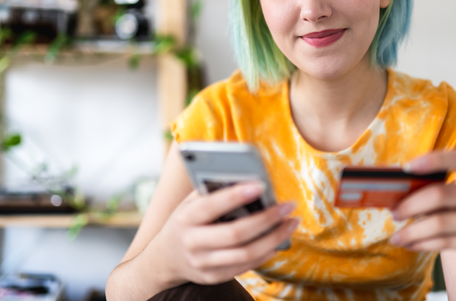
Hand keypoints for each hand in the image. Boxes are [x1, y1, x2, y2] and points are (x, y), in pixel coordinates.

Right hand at [147, 182, 298, 286]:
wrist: (164, 258)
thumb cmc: (186, 220)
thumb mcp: (190, 202)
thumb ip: (213, 191)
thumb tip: (248, 178)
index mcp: (185, 217)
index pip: (211, 206)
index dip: (236, 196)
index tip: (260, 185)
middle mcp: (192, 242)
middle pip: (235, 233)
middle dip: (266, 219)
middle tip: (288, 206)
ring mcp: (202, 263)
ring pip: (245, 254)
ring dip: (274, 238)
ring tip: (291, 223)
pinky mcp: (213, 277)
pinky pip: (246, 266)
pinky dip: (265, 252)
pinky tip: (278, 239)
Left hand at [390, 150, 455, 275]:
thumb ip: (442, 190)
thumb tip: (399, 194)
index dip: (435, 160)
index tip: (408, 167)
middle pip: (442, 195)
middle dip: (411, 204)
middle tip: (394, 212)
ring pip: (442, 224)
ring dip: (413, 231)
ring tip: (397, 236)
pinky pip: (448, 242)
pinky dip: (424, 244)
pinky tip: (411, 245)